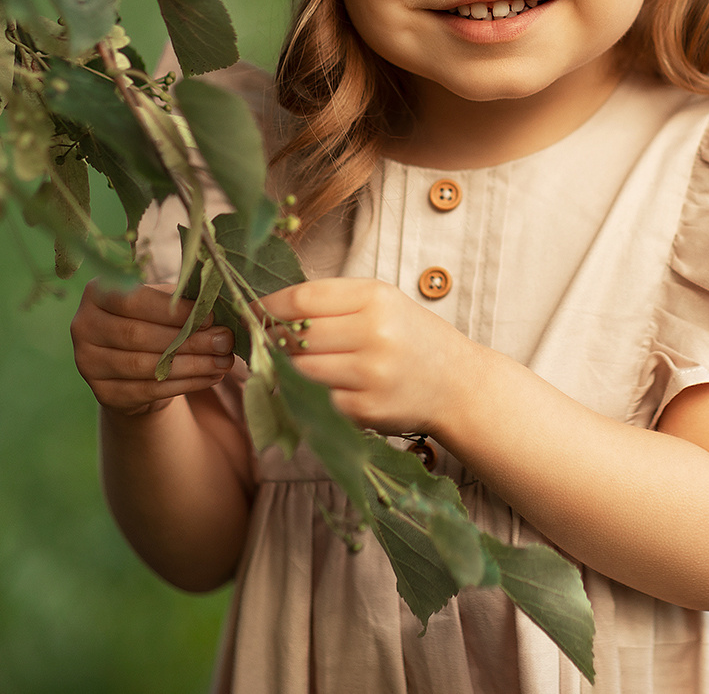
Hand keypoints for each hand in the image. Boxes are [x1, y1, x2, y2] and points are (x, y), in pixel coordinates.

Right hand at [71, 278, 235, 416]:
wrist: (132, 362)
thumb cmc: (153, 319)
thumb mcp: (164, 300)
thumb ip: (184, 299)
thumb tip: (218, 305)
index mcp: (97, 292)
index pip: (132, 301)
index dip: (173, 311)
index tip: (210, 316)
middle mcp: (83, 326)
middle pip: (138, 336)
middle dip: (188, 340)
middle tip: (224, 341)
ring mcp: (88, 362)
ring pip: (145, 366)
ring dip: (191, 365)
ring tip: (223, 361)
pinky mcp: (102, 393)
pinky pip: (148, 390)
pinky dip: (184, 384)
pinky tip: (210, 377)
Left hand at [258, 277, 480, 434]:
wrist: (458, 384)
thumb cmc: (412, 338)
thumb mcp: (382, 303)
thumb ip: (332, 303)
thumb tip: (269, 311)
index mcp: (375, 298)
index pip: (302, 299)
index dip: (267, 306)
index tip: (250, 312)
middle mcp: (374, 333)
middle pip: (295, 336)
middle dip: (268, 340)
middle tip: (256, 341)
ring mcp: (370, 374)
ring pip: (299, 371)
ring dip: (280, 369)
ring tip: (277, 364)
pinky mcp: (366, 410)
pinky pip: (315, 401)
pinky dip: (301, 395)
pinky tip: (300, 389)